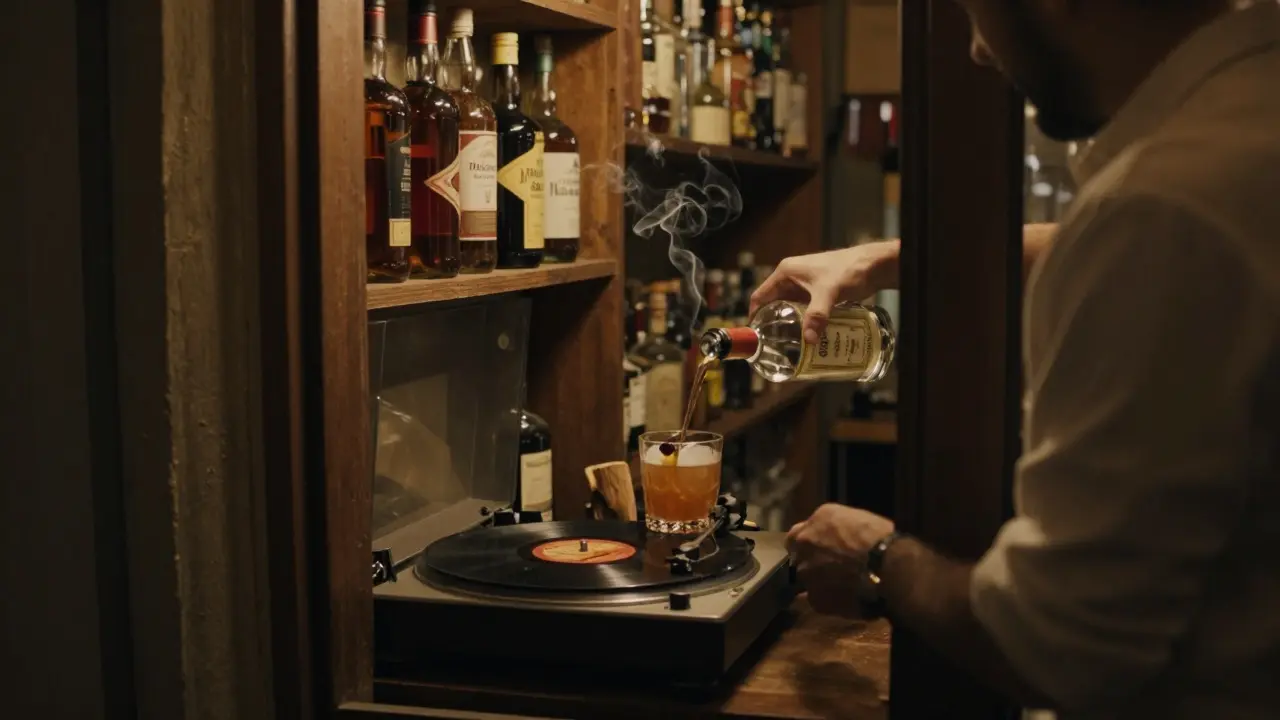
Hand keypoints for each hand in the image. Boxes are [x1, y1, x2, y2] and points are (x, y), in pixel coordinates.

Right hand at [750, 241, 899, 343]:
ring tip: (788, 346)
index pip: (760, 296)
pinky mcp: (818, 293)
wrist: (874, 265)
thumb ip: (817, 315)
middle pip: (774, 305)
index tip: (754, 336)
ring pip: (790, 309)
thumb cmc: (849, 269)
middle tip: (772, 346)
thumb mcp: (829, 292)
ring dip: (790, 325)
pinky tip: (808, 337)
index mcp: (786, 272)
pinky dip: (805, 323)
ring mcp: (805, 286)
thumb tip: (808, 339)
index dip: (754, 315)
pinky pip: (805, 311)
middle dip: (773, 324)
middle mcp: (792, 278)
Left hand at [786, 503, 894, 617]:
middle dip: (812, 562)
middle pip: (800, 557)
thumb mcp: (857, 519)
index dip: (810, 544)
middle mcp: (804, 544)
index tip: (821, 550)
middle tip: (834, 568)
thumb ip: (837, 529)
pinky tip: (847, 598)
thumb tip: (835, 538)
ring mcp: (807, 573)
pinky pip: (819, 599)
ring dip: (820, 581)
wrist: (888, 568)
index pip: (798, 534)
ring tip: (844, 586)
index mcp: (817, 520)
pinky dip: (830, 599)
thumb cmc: (882, 539)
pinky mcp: (816, 599)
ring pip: (808, 579)